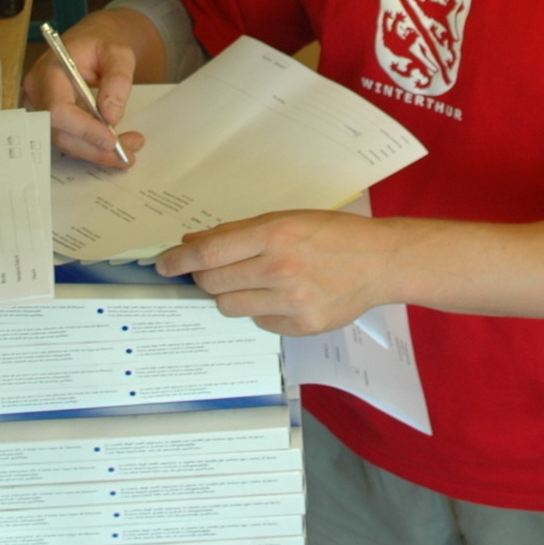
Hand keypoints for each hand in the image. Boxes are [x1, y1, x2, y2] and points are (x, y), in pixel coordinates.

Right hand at [20, 11, 150, 166]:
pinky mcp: (50, 118)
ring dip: (97, 152)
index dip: (84, 129)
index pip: (58, 109)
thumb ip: (118, 80)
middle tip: (129, 153)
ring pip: (65, 142)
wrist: (90, 42)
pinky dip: (92, 147)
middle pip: (61, 132)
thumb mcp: (118, 53)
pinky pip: (69, 139)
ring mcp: (41, 107)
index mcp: (50, 71)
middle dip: (96, 148)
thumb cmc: (100, 44)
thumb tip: (111, 115)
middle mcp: (38, 92)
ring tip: (129, 150)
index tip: (111, 140)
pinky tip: (115, 146)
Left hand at [155, 210, 396, 335]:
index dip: (179, 260)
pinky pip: (258, 322)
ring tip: (251, 281)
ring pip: (230, 306)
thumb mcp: (287, 218)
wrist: (380, 262)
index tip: (163, 263)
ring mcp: (291, 302)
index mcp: (275, 235)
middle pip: (213, 283)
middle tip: (209, 270)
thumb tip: (195, 243)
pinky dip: (259, 310)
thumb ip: (240, 232)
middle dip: (203, 277)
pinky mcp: (301, 326)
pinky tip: (280, 296)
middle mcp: (281, 269)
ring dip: (229, 294)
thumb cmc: (334, 235)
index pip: (210, 252)